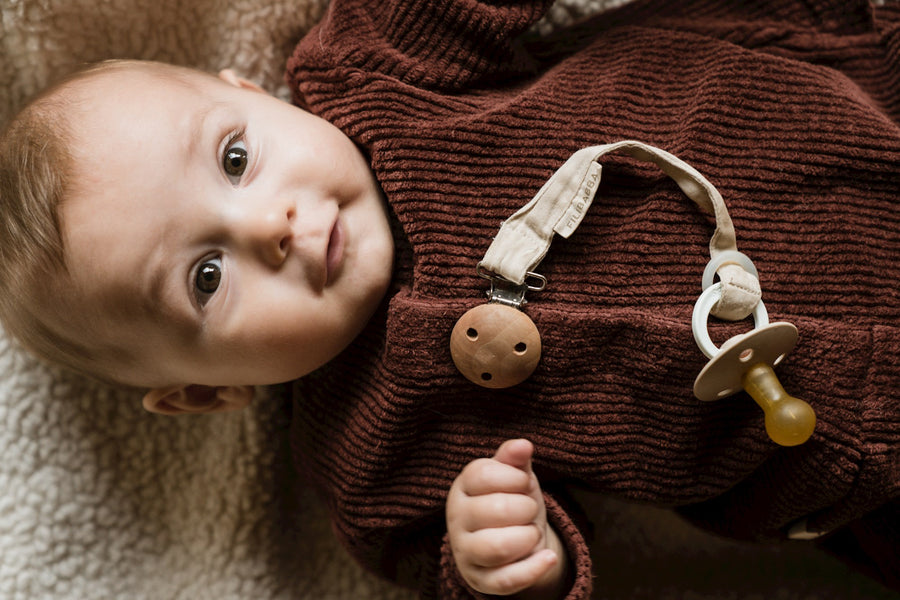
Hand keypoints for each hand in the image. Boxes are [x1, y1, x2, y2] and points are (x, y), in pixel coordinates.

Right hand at [446, 439, 567, 598]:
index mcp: (462, 487)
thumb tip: (523, 445)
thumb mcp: (514, 477)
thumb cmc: (511, 501)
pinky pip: (507, 580)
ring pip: (497, 547)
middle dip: (526, 508)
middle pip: (495, 509)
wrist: (513, 544)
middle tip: (529, 510)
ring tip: (531, 533)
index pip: (483, 475)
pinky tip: (549, 557)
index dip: (515, 478)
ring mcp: (465, 552)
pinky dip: (534, 569)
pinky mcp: (480, 581)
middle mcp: (456, 519)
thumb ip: (515, 459)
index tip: (523, 483)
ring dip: (527, 537)